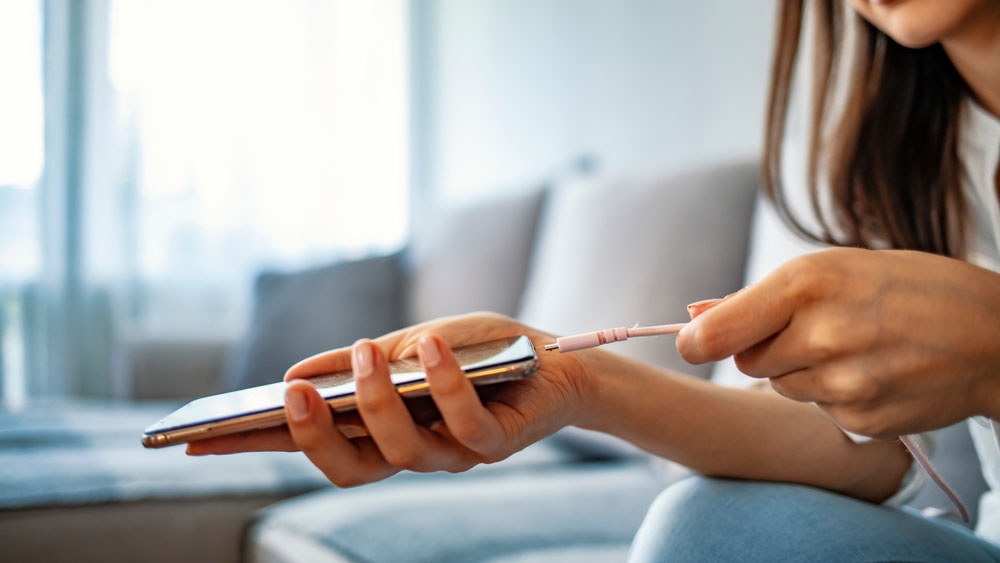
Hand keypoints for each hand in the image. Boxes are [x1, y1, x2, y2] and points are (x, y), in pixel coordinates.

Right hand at [187, 312, 591, 486]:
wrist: (554, 358)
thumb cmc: (478, 352)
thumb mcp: (406, 346)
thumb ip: (355, 364)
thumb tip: (289, 372)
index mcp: (381, 429)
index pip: (311, 444)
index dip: (255, 445)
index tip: (196, 438)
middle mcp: (411, 450)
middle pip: (349, 468)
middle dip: (314, 436)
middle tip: (292, 393)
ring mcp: (453, 453)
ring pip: (402, 452)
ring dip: (378, 401)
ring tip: (366, 353)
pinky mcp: (497, 444)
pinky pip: (464, 425)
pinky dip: (444, 384)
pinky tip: (429, 345)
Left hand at [677, 248, 999, 437]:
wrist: (992, 334)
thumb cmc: (905, 288)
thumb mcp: (834, 268)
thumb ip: (760, 297)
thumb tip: (695, 316)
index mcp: (807, 284)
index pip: (716, 333)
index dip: (695, 341)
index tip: (691, 342)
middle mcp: (822, 335)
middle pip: (745, 362)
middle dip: (765, 348)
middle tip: (812, 328)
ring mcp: (844, 384)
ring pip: (782, 387)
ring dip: (801, 371)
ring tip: (852, 346)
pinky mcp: (862, 421)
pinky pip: (818, 411)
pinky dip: (835, 396)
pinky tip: (873, 372)